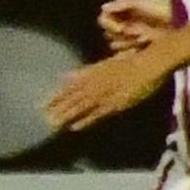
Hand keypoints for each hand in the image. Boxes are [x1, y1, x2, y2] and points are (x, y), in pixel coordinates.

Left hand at [44, 47, 172, 133]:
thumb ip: (85, 72)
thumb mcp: (104, 64)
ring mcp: (103, 95)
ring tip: (52, 124)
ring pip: (81, 107)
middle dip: (56, 108)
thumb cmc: (130, 62)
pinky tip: (74, 127)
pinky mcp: (115, 104)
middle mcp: (94, 85)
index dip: (55, 97)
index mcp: (90, 75)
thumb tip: (66, 76)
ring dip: (66, 115)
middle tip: (41, 117)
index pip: (68, 88)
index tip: (41, 105)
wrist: (148, 65)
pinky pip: (97, 114)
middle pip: (71, 98)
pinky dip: (85, 120)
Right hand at [97, 0, 176, 56]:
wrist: (181, 22)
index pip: (104, 19)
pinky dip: (130, 52)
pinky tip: (144, 47)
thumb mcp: (140, 2)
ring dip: (127, 43)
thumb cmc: (162, 9)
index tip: (120, 29)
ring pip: (115, 45)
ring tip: (145, 38)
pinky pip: (123, 54)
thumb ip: (121, 4)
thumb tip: (103, 8)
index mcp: (123, 13)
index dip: (108, 24)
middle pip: (107, 33)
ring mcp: (131, 37)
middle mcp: (124, 25)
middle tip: (137, 33)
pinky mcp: (138, 49)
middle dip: (120, 34)